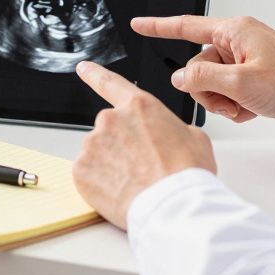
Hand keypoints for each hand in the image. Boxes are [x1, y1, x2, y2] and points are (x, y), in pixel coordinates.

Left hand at [73, 61, 216, 229]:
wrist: (173, 206)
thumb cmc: (186, 174)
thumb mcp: (194, 138)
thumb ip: (169, 128)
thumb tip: (166, 137)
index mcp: (139, 107)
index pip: (111, 83)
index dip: (95, 74)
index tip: (83, 68)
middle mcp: (110, 120)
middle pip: (110, 129)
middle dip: (122, 146)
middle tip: (143, 166)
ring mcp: (92, 144)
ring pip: (99, 153)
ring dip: (112, 165)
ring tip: (136, 182)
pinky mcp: (81, 169)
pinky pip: (88, 173)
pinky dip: (101, 182)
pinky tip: (121, 190)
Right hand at [133, 15, 274, 129]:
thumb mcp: (240, 83)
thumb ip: (202, 79)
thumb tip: (179, 78)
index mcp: (234, 32)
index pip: (186, 26)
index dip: (159, 27)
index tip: (139, 25)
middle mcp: (239, 42)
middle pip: (198, 66)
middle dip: (207, 90)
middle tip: (228, 101)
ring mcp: (248, 60)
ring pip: (212, 83)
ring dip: (222, 101)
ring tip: (244, 107)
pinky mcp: (256, 77)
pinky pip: (228, 92)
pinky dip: (236, 105)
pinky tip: (253, 110)